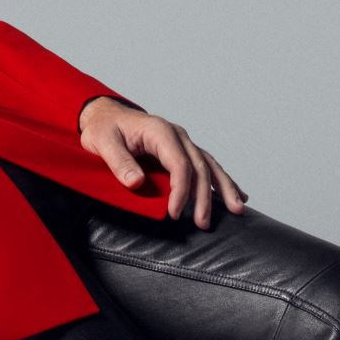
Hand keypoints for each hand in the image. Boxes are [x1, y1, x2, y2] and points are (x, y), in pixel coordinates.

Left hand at [78, 97, 247, 228]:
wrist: (104, 115)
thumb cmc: (103, 128)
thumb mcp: (102, 142)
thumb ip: (118, 162)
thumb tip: (137, 182)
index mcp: (159, 131)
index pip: (179, 163)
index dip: (180, 190)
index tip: (174, 213)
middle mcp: (176, 135)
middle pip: (199, 167)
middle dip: (203, 197)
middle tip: (203, 224)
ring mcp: (182, 142)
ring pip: (209, 165)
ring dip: (223, 188)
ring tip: (237, 209)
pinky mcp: (182, 151)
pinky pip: (207, 165)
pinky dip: (221, 180)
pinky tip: (237, 194)